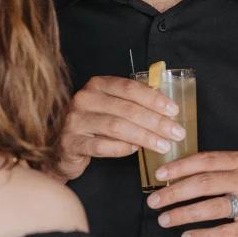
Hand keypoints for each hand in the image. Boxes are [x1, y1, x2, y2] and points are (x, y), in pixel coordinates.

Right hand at [55, 75, 186, 180]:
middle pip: (126, 108)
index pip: (129, 88)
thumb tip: (167, 110)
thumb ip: (132, 104)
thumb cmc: (93, 126)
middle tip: (176, 133)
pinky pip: (101, 146)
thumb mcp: (111, 108)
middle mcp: (84, 99)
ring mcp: (75, 121)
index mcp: (97, 85)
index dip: (154, 99)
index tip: (174, 111)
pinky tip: (135, 150)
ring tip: (163, 145)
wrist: (61, 147)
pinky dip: (122, 148)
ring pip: (116, 127)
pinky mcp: (71, 143)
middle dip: (155, 121)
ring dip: (144, 136)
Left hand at [146, 150, 237, 236]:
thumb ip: (226, 167)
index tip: (159, 176)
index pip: (204, 161)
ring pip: (209, 208)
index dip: (179, 168)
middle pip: (202, 184)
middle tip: (154, 202)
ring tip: (164, 220)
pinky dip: (202, 236)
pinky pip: (223, 233)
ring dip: (182, 214)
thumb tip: (187, 172)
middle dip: (173, 193)